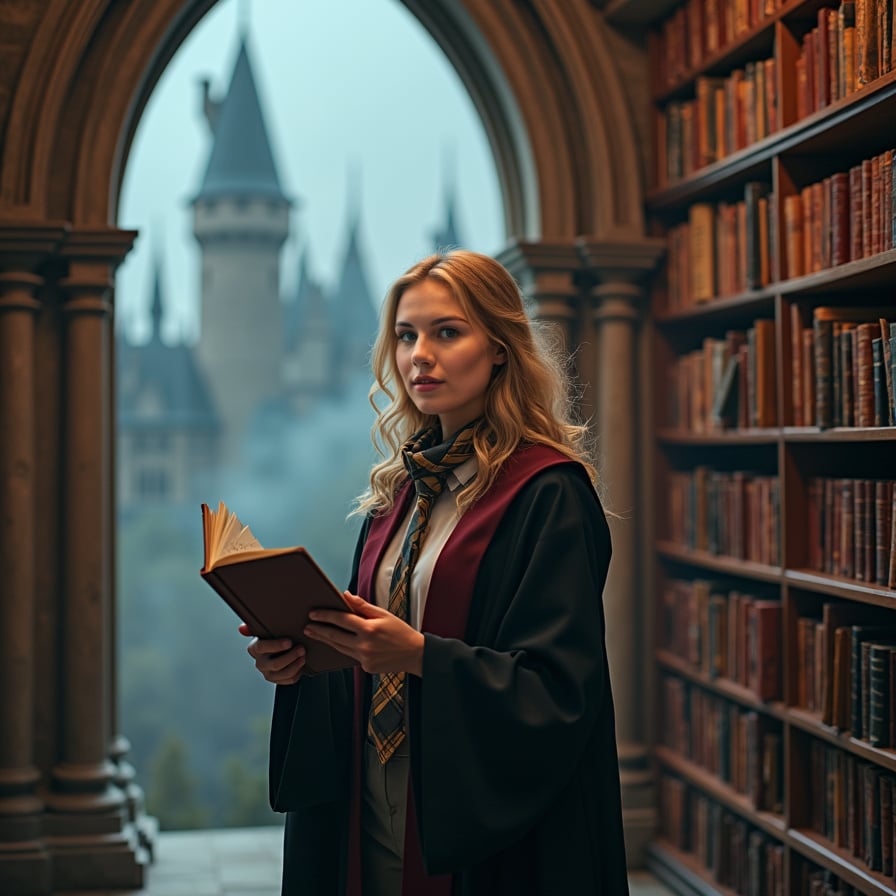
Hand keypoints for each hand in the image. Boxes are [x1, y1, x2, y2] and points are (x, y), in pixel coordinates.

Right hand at [238, 623, 305, 684]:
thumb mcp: (263, 630)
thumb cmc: (271, 637)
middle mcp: (260, 663)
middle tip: (301, 649)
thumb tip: (242, 628)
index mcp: (254, 649)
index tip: (289, 642)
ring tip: (303, 656)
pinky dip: (297, 673)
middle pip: (275, 664)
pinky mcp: (277, 680)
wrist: (277, 649)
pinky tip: (302, 665)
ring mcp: (268, 673)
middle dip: (291, 656)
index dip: (276, 645)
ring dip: (296, 665)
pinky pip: (289, 680)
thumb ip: (252, 628)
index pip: (262, 647)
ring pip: (283, 674)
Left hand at [304, 592, 424, 676]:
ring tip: (314, 634)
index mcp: (369, 629)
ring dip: (326, 640)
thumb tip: (345, 595)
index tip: (313, 614)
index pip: (341, 620)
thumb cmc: (400, 631)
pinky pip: (350, 656)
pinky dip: (342, 649)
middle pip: (335, 636)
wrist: (415, 654)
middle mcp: (365, 645)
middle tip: (307, 626)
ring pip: (339, 648)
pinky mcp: (366, 668)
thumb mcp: (384, 614)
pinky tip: (335, 644)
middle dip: (319, 630)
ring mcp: (365, 658)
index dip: (325, 616)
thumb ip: (362, 606)